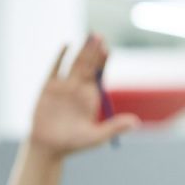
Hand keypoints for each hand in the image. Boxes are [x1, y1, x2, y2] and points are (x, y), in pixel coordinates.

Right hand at [29, 34, 138, 157]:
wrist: (49, 148)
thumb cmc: (74, 144)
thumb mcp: (96, 137)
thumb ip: (114, 127)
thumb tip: (136, 122)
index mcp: (91, 97)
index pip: (99, 75)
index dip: (103, 62)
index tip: (108, 50)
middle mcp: (78, 88)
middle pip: (88, 65)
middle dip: (94, 51)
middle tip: (100, 36)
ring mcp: (64, 86)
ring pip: (74, 63)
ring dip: (82, 50)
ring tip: (89, 36)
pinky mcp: (49, 87)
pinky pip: (55, 68)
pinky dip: (60, 57)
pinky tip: (66, 45)